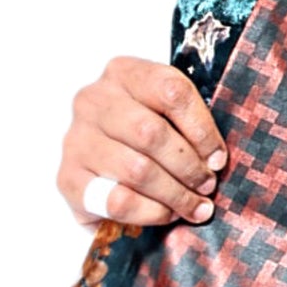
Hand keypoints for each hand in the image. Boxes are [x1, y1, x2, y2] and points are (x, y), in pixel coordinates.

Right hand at [58, 57, 226, 227]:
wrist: (98, 164)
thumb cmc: (142, 134)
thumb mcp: (165, 113)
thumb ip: (188, 124)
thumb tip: (215, 162)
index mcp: (124, 73)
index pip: (171, 91)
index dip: (201, 129)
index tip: (218, 158)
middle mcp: (94, 100)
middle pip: (151, 133)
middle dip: (188, 166)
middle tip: (208, 186)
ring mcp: (77, 139)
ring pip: (136, 169)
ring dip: (175, 194)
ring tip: (195, 206)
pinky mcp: (68, 178)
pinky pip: (117, 200)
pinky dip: (150, 212)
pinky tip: (166, 213)